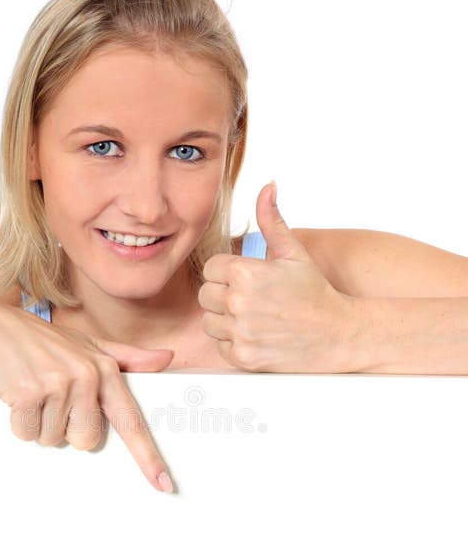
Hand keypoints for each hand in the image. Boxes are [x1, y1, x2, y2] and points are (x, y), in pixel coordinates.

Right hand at [0, 301, 174, 491]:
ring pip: (53, 439)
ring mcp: (57, 384)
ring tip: (32, 392)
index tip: (164, 484)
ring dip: (39, 423)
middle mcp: (86, 377)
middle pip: (86, 441)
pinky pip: (27, 433)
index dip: (148, 457)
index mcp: (105, 369)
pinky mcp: (28, 393)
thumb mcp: (88, 343)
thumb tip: (167, 358)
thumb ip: (127, 356)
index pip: (131, 421)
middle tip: (51, 399)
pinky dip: (18, 422)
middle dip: (65, 428)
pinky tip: (16, 395)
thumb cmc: (41, 340)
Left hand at [199, 182, 354, 371]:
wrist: (338, 334)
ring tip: (254, 318)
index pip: (211, 269)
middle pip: (205, 295)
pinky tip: (256, 335)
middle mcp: (238, 302)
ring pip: (209, 322)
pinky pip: (219, 345)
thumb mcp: (294, 253)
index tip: (248, 281)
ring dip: (225, 321)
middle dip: (224, 296)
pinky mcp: (242, 357)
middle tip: (252, 300)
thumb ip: (272, 221)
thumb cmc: (315, 293)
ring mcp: (239, 331)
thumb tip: (267, 186)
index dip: (227, 274)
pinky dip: (233, 343)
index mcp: (245, 273)